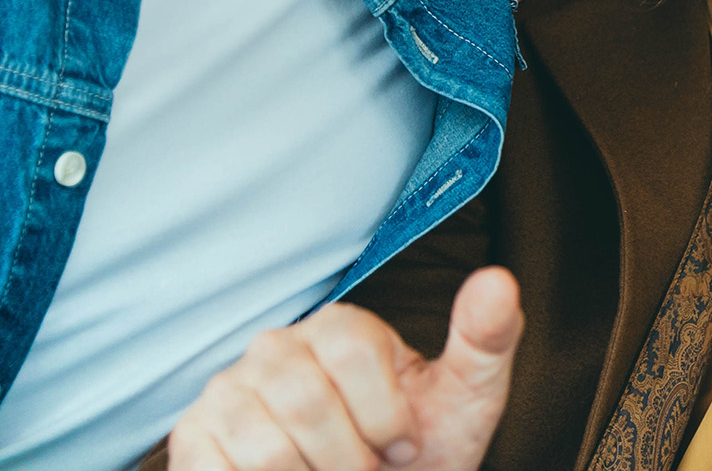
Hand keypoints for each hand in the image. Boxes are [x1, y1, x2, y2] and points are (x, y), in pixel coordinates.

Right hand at [167, 267, 522, 470]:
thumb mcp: (466, 396)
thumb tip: (498, 281)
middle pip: (309, 407)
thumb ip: (486, 339)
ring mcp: (226, 392)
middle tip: (366, 469)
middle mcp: (274, 347)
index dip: (388, 417)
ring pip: (269, 451)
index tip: (405, 444)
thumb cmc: (419, 445)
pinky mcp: (193, 439)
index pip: (356, 359)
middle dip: (351, 458)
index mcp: (338, 327)